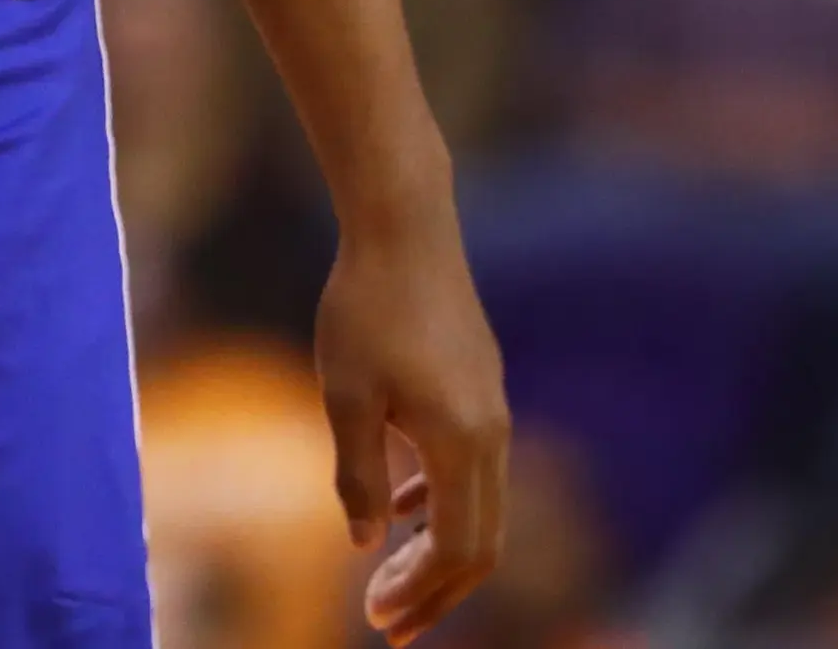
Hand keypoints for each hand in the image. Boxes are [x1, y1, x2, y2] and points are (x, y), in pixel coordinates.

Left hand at [315, 214, 508, 642]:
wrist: (403, 228)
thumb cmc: (365, 308)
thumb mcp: (345, 397)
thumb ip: (357, 476)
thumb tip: (363, 546)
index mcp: (462, 445)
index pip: (456, 551)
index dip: (421, 594)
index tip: (379, 622)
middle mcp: (492, 436)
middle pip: (480, 543)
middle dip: (434, 591)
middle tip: (387, 621)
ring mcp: (492, 410)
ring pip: (480, 508)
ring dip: (436, 550)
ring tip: (387, 578)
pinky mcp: (482, 389)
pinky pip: (471, 469)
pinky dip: (439, 503)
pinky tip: (399, 508)